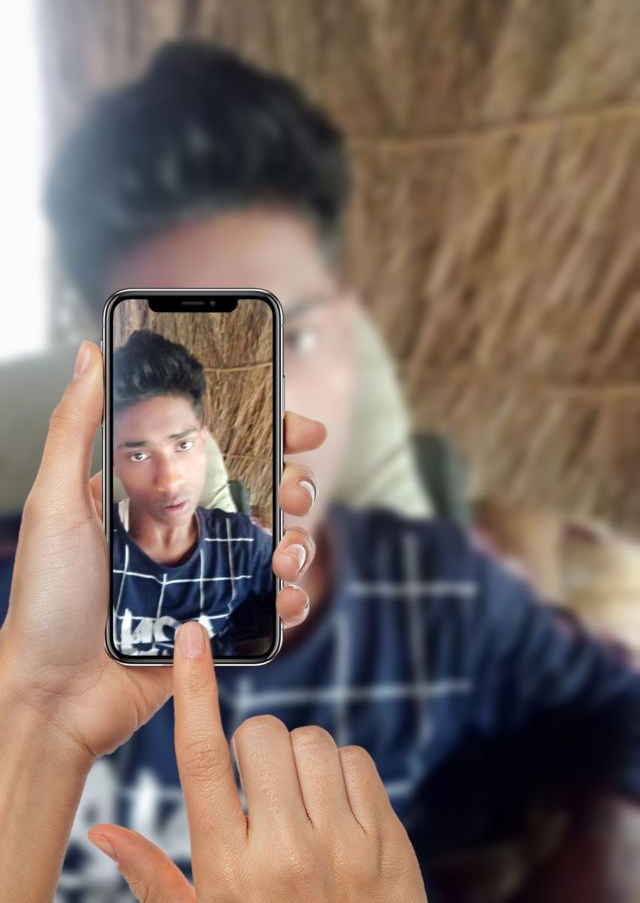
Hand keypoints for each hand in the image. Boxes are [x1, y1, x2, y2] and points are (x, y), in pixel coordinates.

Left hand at [0, 340, 324, 761]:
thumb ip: (76, 425)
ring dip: (299, 541)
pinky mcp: (218, 623)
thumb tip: (90, 352)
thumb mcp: (54, 501)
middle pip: (262, 493)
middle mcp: (185, 530)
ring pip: (276, 545)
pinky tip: (286, 597)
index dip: (266, 432)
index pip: (220, 449)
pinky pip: (269, 604)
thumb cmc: (47, 598)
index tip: (299, 426)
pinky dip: (291, 598)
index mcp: (152, 495)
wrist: (53, 695)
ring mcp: (205, 578)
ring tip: (287, 554)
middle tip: (295, 492)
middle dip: (294, 486)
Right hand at [88, 620, 428, 902]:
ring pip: (313, 740)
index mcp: (229, 870)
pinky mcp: (388, 840)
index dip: (193, 690)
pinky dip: (341, 772)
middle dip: (255, 745)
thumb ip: (154, 878)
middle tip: (259, 787)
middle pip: (261, 734)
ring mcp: (344, 845)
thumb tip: (104, 831)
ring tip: (299, 804)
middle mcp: (286, 852)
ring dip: (299, 758)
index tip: (191, 639)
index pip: (201, 759)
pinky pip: (358, 760)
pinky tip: (334, 811)